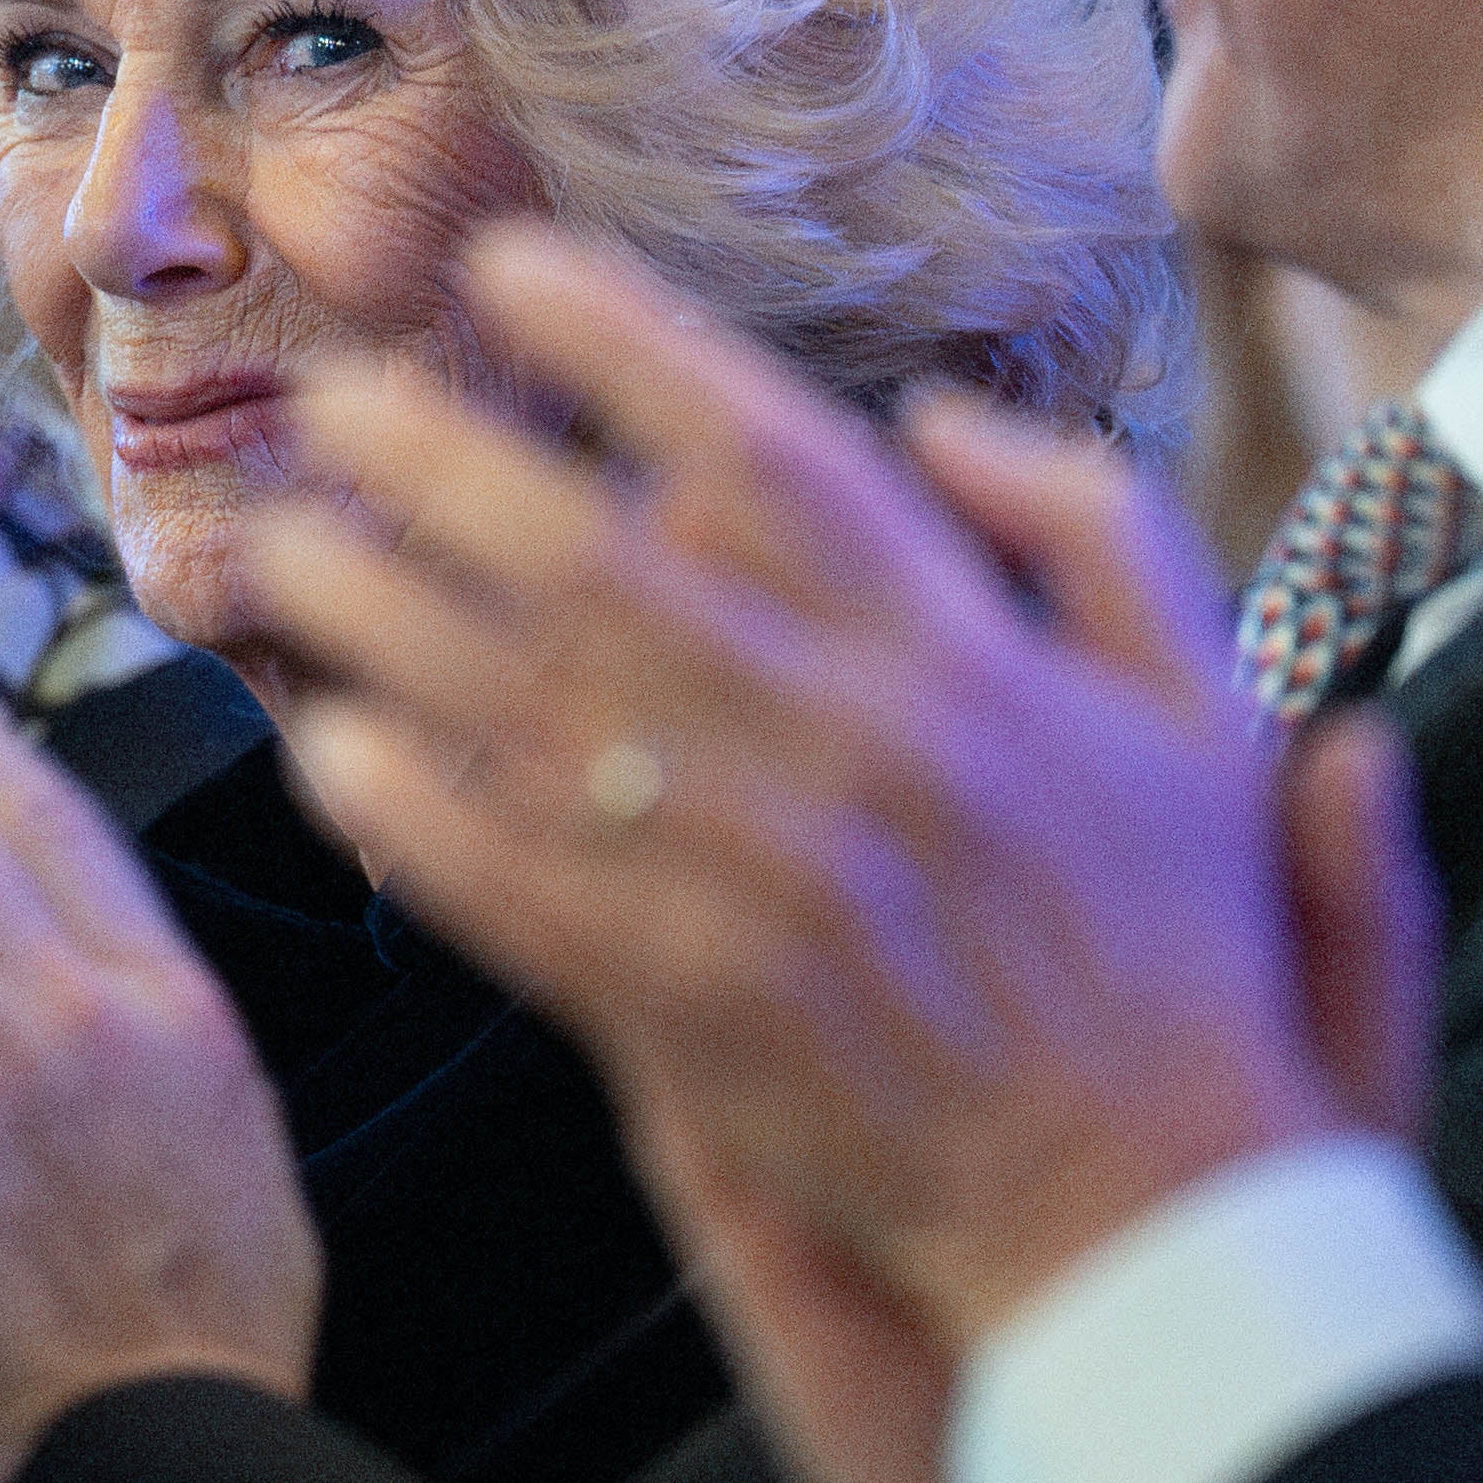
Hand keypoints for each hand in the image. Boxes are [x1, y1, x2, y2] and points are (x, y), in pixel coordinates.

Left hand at [244, 223, 1374, 1357]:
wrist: (1149, 1211)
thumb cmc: (1171, 952)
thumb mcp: (1204, 706)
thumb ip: (1093, 529)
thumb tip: (937, 415)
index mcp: (963, 659)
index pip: (766, 452)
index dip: (624, 346)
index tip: (505, 271)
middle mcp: (850, 750)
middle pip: (605, 564)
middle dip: (447, 468)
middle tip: (332, 403)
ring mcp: (762, 888)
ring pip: (534, 719)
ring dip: (389, 622)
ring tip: (277, 550)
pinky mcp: (694, 1017)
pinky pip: (519, 895)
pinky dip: (417, 821)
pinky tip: (324, 752)